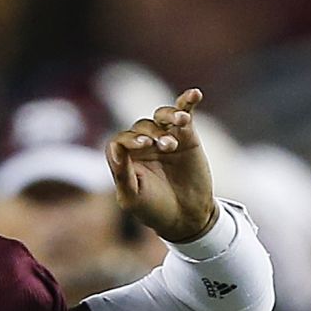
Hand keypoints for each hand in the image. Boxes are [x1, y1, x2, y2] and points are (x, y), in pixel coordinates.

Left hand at [107, 88, 218, 243]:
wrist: (185, 216)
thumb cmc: (153, 210)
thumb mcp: (132, 197)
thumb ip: (121, 174)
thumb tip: (116, 148)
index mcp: (124, 160)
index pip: (119, 140)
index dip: (129, 139)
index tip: (144, 146)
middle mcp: (142, 146)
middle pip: (141, 127)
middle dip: (152, 133)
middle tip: (165, 146)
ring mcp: (164, 138)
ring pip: (161, 116)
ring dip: (169, 116)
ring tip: (180, 123)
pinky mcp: (186, 135)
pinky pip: (184, 113)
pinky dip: (187, 102)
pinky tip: (194, 94)